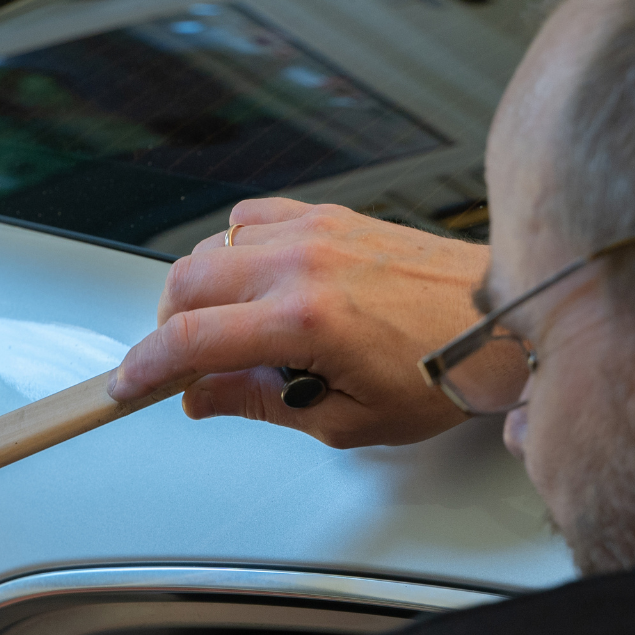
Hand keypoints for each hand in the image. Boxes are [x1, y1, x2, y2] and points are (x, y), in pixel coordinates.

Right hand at [110, 198, 493, 446]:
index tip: (128, 386)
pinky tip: (255, 284)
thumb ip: (260, 404)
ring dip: (201, 290)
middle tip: (184, 366)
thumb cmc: (443, 373)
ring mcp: (317, 230)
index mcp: (305, 321)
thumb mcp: (346, 419)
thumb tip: (202, 396)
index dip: (144, 367)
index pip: (189, 339)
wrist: (506, 322)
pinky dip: (235, 250)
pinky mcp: (331, 215)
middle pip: (184, 283)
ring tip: (227, 330)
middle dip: (167, 328)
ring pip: (211, 246)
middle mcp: (305, 263)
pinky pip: (251, 218)